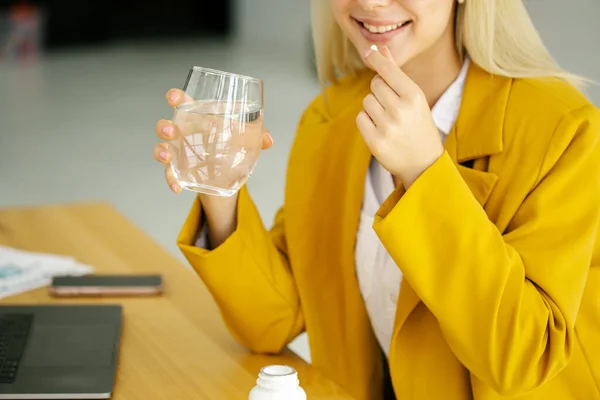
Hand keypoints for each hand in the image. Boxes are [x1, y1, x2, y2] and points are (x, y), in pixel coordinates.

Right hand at [153, 88, 273, 192]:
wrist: (228, 174)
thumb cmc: (232, 145)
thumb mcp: (246, 139)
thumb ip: (257, 136)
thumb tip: (268, 140)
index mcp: (198, 118)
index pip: (183, 103)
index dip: (176, 97)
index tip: (173, 97)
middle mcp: (184, 133)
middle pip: (166, 125)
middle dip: (164, 126)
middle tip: (172, 131)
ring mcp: (179, 152)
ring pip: (162, 148)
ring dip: (161, 151)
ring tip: (167, 156)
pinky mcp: (179, 171)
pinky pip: (170, 174)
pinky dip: (171, 180)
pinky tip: (177, 187)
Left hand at [356, 46, 443, 187]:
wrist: (424, 164)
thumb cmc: (419, 126)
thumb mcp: (415, 99)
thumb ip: (396, 75)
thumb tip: (381, 50)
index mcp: (414, 96)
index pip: (388, 70)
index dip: (376, 59)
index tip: (369, 52)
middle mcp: (400, 110)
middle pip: (375, 84)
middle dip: (379, 91)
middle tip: (392, 105)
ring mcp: (387, 127)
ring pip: (366, 101)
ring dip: (373, 107)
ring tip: (388, 119)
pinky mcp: (375, 142)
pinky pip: (360, 118)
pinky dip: (367, 121)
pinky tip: (381, 129)